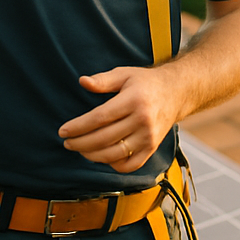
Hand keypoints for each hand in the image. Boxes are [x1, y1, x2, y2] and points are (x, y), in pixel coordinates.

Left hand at [58, 68, 185, 173]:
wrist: (176, 93)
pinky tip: (102, 156)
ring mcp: (149, 137)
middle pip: (104, 138)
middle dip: (80, 143)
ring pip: (114, 154)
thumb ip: (103, 80)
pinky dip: (113, 164)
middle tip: (67, 143)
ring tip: (80, 149)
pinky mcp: (152, 148)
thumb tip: (82, 82)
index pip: (100, 118)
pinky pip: (129, 165)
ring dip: (92, 156)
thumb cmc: (146, 83)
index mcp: (134, 100)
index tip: (63, 131)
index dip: (78, 127)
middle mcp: (143, 120)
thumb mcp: (125, 74)